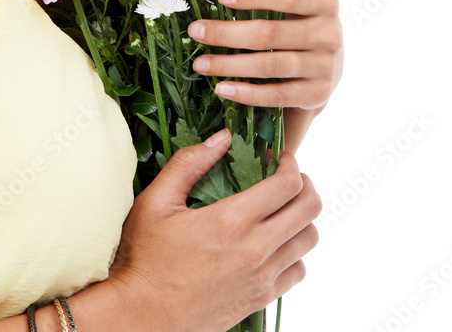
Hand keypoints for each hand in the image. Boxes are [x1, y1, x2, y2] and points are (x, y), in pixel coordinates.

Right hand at [104, 132, 321, 331]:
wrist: (142, 316)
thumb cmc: (145, 258)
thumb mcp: (156, 201)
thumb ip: (189, 163)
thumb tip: (222, 137)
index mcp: (231, 221)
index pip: (288, 185)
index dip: (290, 164)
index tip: (279, 158)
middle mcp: (255, 250)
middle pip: (310, 209)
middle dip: (305, 184)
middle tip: (286, 177)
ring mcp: (261, 278)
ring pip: (309, 240)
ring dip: (302, 218)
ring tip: (282, 208)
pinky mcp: (260, 300)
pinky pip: (298, 271)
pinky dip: (294, 251)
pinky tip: (273, 242)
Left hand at [187, 0, 342, 110]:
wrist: (328, 68)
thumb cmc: (308, 14)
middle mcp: (330, 33)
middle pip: (272, 33)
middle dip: (229, 34)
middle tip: (194, 30)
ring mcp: (325, 67)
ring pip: (272, 66)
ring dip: (231, 66)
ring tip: (199, 62)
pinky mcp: (317, 95)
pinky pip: (278, 96)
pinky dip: (248, 94)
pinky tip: (221, 90)